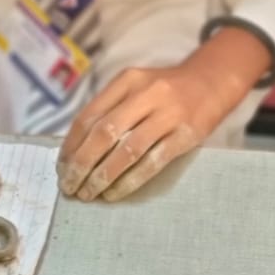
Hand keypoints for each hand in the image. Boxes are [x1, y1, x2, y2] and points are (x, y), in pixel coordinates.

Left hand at [57, 28, 272, 202]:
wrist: (213, 81)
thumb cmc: (167, 90)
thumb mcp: (136, 87)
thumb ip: (111, 109)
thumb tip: (77, 149)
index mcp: (127, 80)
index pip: (89, 116)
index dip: (71, 145)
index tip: (61, 168)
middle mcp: (146, 93)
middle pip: (104, 133)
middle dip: (81, 164)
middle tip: (70, 186)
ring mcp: (169, 114)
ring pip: (126, 150)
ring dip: (102, 176)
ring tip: (89, 193)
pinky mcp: (186, 135)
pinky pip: (152, 162)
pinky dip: (129, 181)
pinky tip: (115, 193)